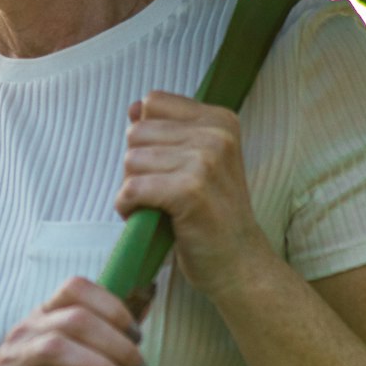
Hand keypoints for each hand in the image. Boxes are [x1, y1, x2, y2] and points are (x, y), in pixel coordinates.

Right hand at [0, 276, 149, 365]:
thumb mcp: (57, 359)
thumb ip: (91, 344)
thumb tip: (139, 323)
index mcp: (41, 318)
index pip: (76, 288)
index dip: (113, 306)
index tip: (137, 335)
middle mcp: (25, 332)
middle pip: (76, 321)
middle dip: (117, 345)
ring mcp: (10, 361)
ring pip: (55, 348)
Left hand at [115, 91, 269, 299]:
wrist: (238, 262)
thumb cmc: (212, 214)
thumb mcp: (198, 162)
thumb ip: (168, 131)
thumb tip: (134, 107)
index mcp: (220, 120)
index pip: (153, 102)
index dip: (147, 136)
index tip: (164, 165)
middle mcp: (216, 134)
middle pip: (137, 132)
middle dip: (137, 165)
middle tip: (160, 191)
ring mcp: (205, 161)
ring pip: (131, 160)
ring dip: (132, 188)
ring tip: (157, 206)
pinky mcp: (190, 191)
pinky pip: (132, 189)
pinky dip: (127, 207)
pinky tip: (144, 217)